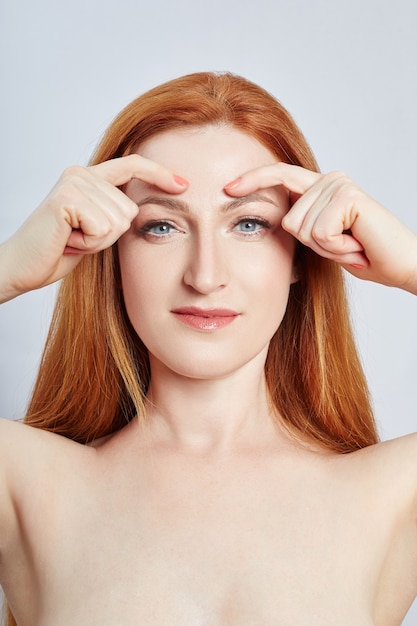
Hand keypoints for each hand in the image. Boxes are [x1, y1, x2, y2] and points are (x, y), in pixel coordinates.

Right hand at [0, 155, 187, 302]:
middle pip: (130, 209)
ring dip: (99, 241)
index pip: (132, 166)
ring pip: (119, 221)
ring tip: (73, 239)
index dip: (159, 174)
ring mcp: (73, 183)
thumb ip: (114, 212)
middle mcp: (81, 174)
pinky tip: (69, 241)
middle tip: (81, 239)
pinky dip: (90, 244)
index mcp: (89, 178)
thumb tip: (146, 210)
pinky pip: (103, 228)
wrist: (23, 266)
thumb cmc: (58, 250)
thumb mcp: (95, 228)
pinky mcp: (66, 198)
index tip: (183, 184)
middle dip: (111, 235)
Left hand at [225, 163, 416, 294]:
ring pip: (302, 228)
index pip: (279, 176)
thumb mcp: (323, 240)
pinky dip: (336, 248)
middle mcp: (328, 180)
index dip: (253, 181)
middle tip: (343, 246)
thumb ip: (303, 226)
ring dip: (326, 248)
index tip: (227, 188)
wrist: (400, 264)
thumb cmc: (363, 253)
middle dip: (313, 245)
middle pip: (288, 220)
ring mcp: (338, 185)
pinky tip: (356, 243)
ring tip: (351, 244)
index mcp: (319, 188)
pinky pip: (319, 233)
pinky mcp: (347, 195)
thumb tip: (275, 222)